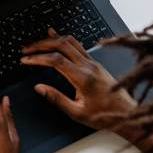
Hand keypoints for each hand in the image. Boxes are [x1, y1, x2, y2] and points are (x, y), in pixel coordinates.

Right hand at [22, 29, 142, 146]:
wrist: (127, 114)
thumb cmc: (105, 115)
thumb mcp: (77, 113)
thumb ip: (56, 99)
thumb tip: (39, 88)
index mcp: (83, 78)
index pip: (56, 60)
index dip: (38, 58)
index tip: (26, 60)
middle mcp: (89, 66)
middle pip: (61, 45)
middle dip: (41, 45)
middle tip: (26, 49)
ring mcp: (93, 63)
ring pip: (70, 42)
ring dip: (51, 40)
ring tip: (36, 43)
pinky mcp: (96, 63)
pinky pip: (78, 45)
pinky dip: (64, 40)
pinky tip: (56, 36)